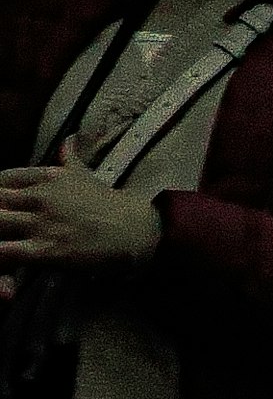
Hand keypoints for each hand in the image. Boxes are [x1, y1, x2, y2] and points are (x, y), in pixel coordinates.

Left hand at [0, 151, 163, 274]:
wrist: (133, 230)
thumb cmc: (108, 204)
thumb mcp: (85, 175)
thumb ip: (69, 156)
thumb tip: (69, 139)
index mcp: (47, 177)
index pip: (1, 179)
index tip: (3, 202)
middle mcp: (40, 197)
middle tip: (2, 222)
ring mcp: (42, 223)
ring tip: (3, 236)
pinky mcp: (45, 250)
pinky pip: (6, 252)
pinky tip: (2, 259)